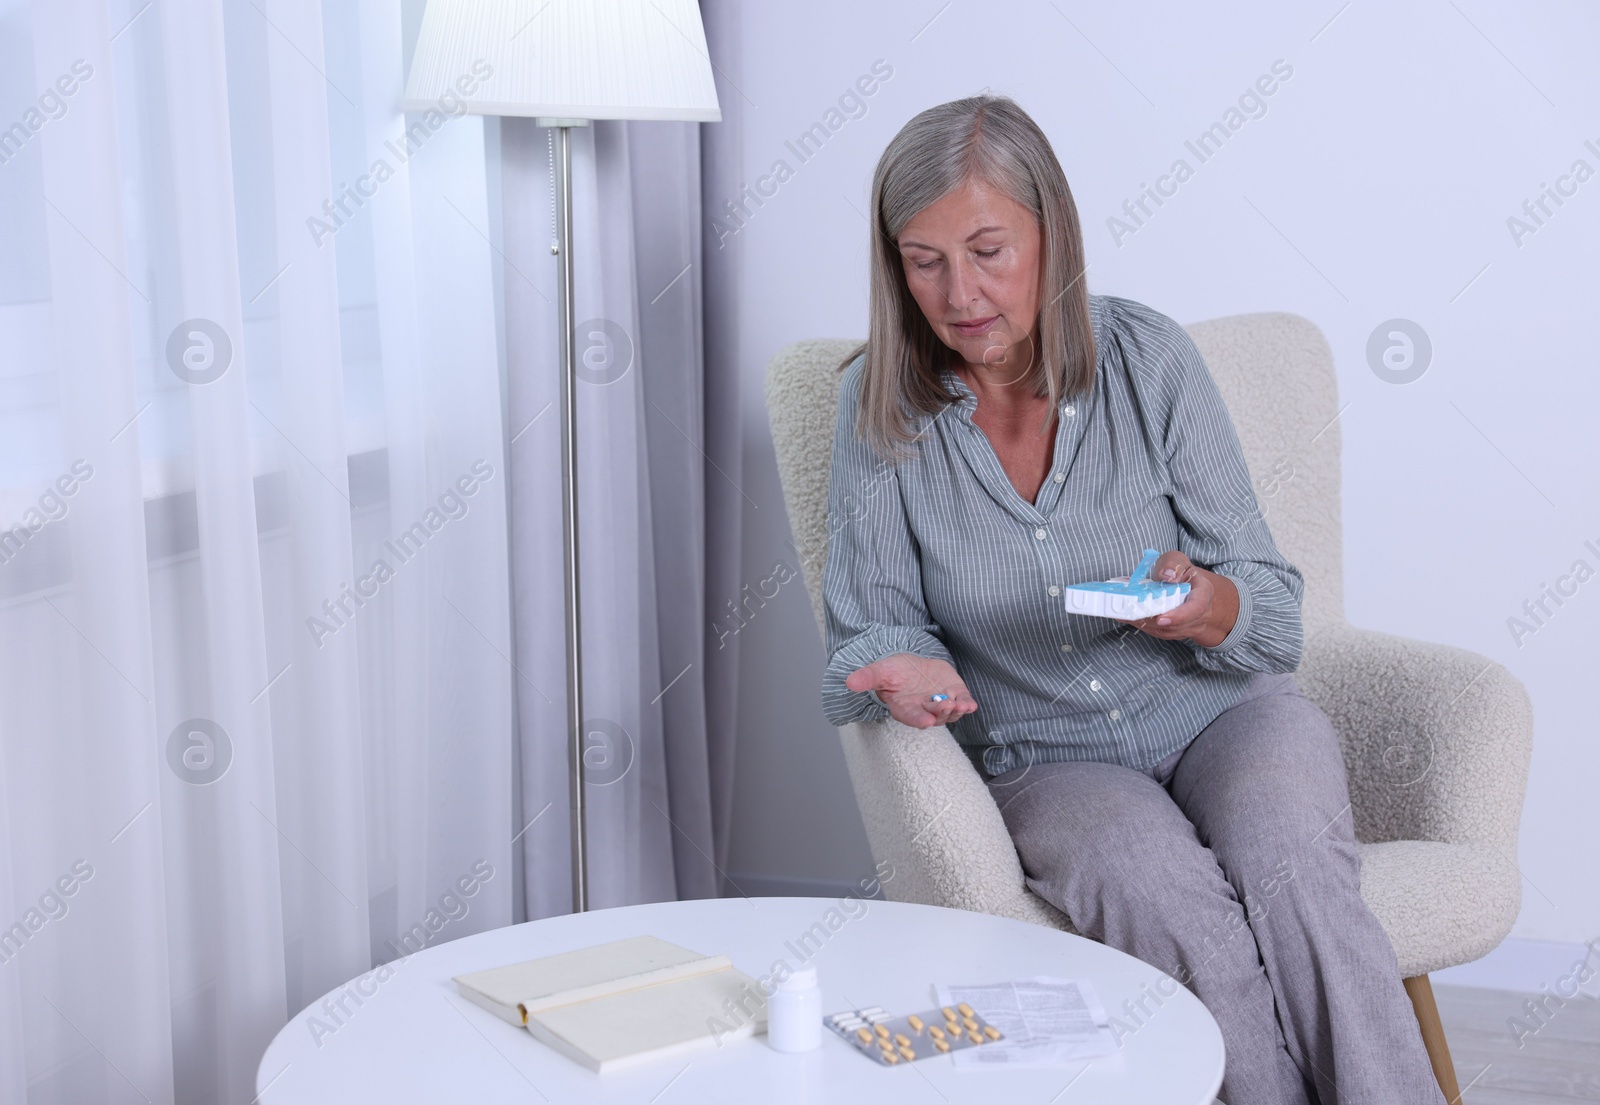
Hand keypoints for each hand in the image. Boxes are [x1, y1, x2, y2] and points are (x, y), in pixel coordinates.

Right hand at [845, 653, 976, 729]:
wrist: (912, 666)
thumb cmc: (894, 672)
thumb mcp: (879, 671)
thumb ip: (867, 678)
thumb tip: (849, 682)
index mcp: (904, 707)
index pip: (911, 717)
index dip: (918, 719)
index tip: (925, 721)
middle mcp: (923, 710)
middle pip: (933, 716)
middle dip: (940, 712)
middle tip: (945, 704)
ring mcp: (941, 704)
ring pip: (950, 713)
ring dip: (956, 711)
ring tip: (961, 704)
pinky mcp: (955, 695)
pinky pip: (962, 704)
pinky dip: (967, 705)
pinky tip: (971, 705)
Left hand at [1129, 551, 1238, 647]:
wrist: (1187, 586)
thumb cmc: (1180, 572)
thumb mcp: (1178, 561)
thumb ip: (1173, 564)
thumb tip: (1167, 575)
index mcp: (1204, 593)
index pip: (1197, 608)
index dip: (1179, 615)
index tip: (1161, 618)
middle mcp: (1201, 614)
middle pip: (1178, 624)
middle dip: (1154, 621)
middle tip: (1133, 615)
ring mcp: (1190, 626)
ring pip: (1168, 631)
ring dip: (1146, 624)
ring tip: (1127, 615)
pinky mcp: (1177, 632)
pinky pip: (1161, 633)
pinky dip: (1144, 626)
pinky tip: (1129, 618)